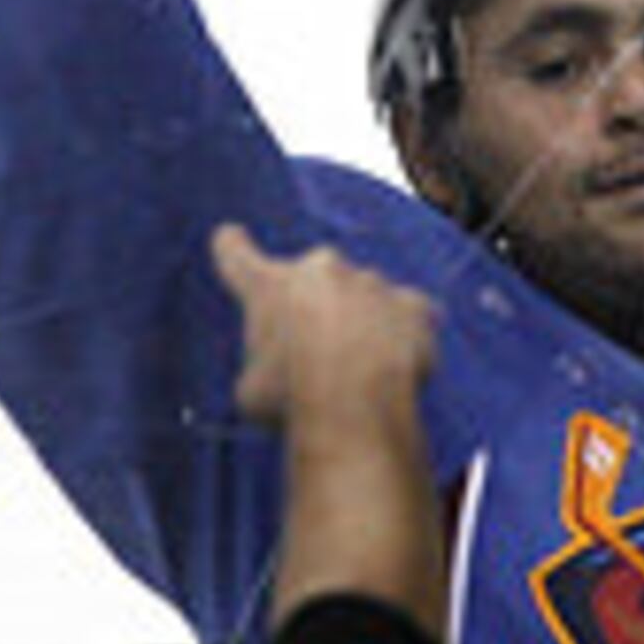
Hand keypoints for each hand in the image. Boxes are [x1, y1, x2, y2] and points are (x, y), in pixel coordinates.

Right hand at [209, 225, 435, 429]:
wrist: (356, 406)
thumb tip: (275, 376)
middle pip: (312, 276)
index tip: (231, 238)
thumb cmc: (291, 398)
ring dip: (360, 320)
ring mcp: (370, 282)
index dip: (232, 249)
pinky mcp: (412, 305)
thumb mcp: (252, 391)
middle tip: (316, 353)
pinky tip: (398, 362)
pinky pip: (409, 314)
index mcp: (267, 286)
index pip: (236, 255)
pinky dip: (405, 332)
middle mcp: (319, 269)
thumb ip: (264, 366)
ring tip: (359, 370)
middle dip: (314, 304)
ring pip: (362, 295)